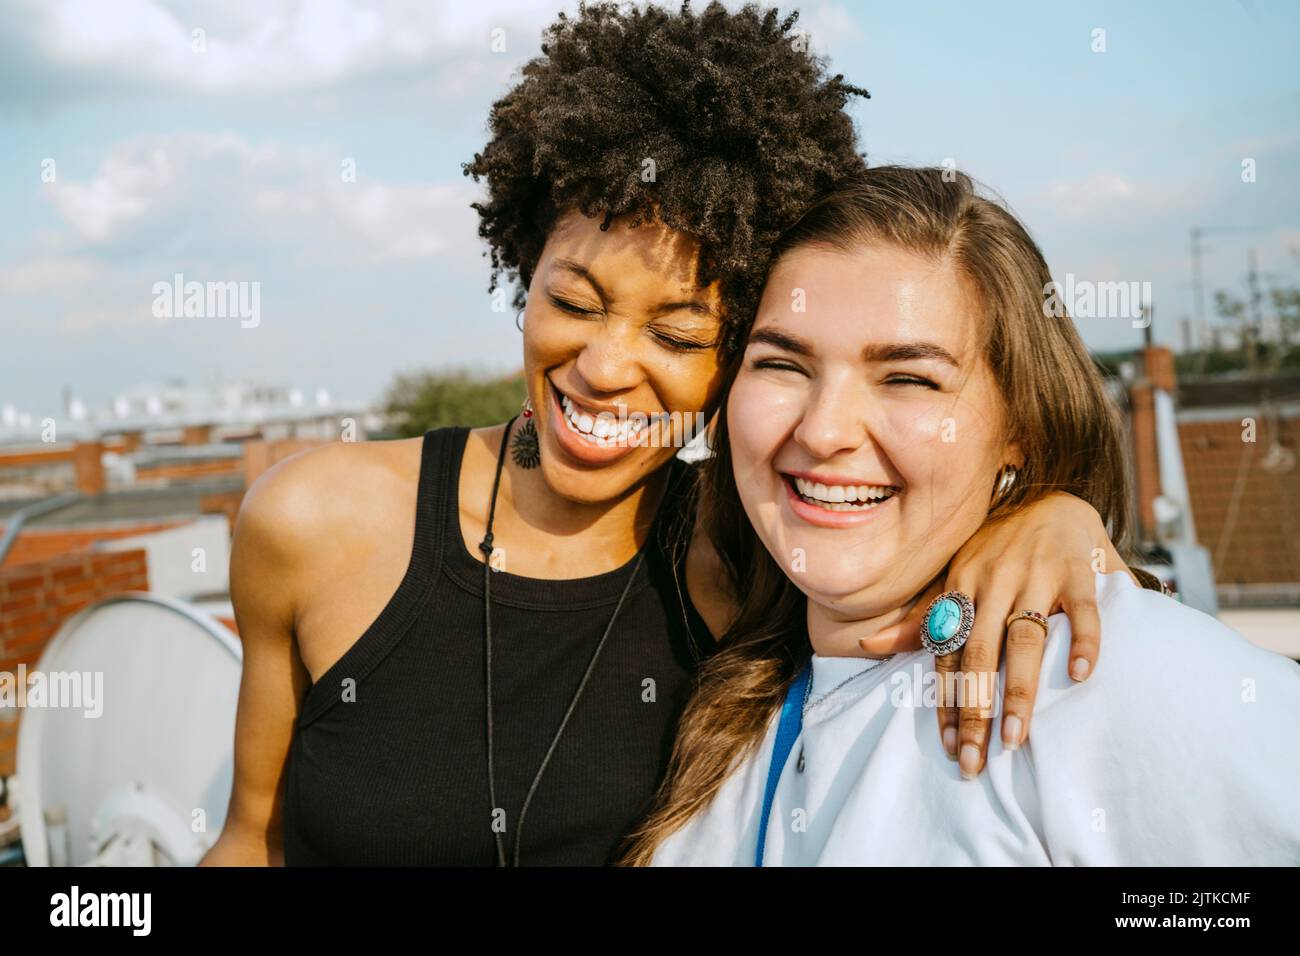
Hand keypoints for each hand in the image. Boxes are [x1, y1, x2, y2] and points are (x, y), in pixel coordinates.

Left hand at [869, 492, 1128, 777]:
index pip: (948, 653)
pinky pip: (1083, 610)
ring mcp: (1037, 574)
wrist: (1050, 498)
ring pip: (1025, 638)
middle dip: (975, 709)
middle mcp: (994, 580)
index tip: (950, 747)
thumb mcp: (955, 576)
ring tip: (1016, 736)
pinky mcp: (1079, 570)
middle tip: (977, 759)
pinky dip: (1083, 642)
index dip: (947, 701)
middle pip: (979, 653)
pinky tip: (1079, 676)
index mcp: (960, 585)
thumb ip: (922, 616)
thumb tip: (865, 643)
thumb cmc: (997, 549)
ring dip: (1019, 689)